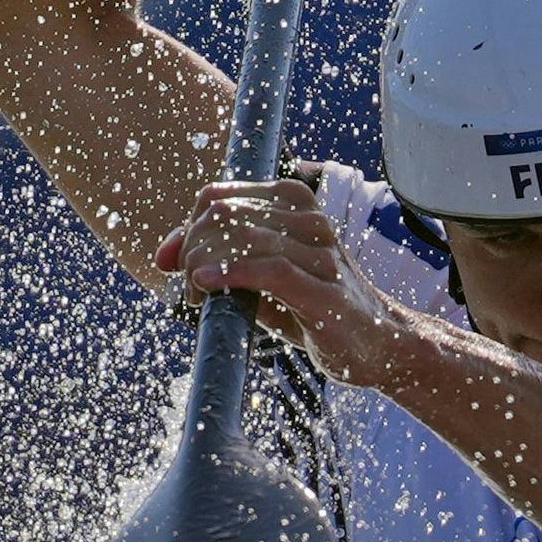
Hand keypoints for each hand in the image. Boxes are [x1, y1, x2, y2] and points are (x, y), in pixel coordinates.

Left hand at [157, 176, 426, 388]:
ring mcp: (321, 251)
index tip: (180, 265)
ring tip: (198, 296)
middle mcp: (309, 218)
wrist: (379, 344)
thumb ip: (215, 258)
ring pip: (241, 239)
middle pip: (223, 215)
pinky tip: (206, 287)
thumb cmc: (315, 307)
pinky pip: (268, 270)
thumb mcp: (260, 276)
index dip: (186, 230)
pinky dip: (228, 274)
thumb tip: (162, 255)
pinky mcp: (325, 290)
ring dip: (204, 268)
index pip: (216, 197)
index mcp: (293, 202)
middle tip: (190, 287)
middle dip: (192, 250)